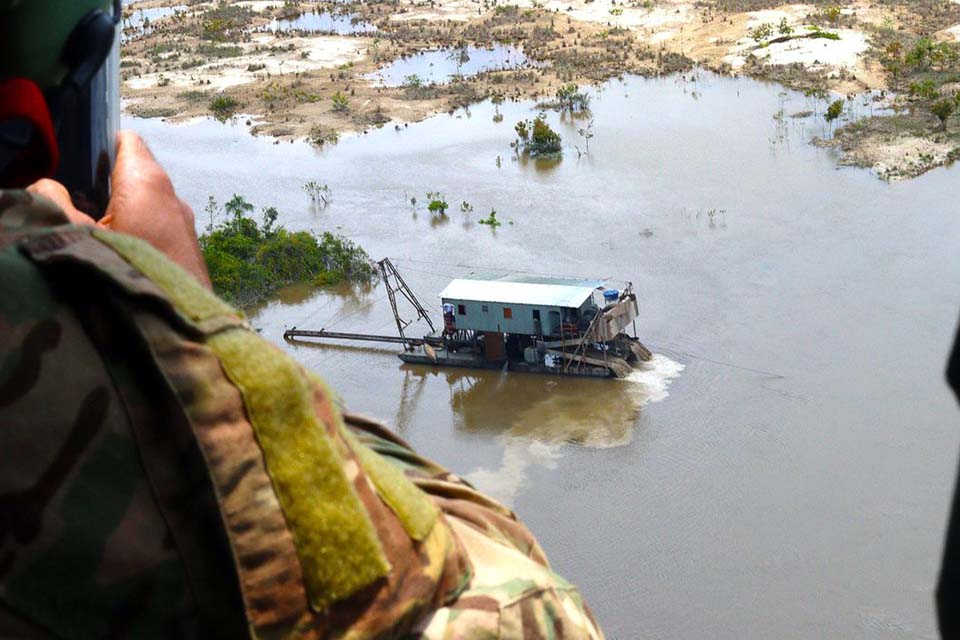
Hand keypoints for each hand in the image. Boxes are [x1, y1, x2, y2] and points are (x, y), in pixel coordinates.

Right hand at [27, 131, 210, 287]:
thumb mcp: (74, 235)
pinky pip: (158, 231)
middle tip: (74, 203)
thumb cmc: (127, 275)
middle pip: (134, 175)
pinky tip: (118, 257)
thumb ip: (52, 202)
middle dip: (104, 185)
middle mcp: (173, 198)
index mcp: (147, 182)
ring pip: (146, 206)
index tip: (76, 161)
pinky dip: (137, 235)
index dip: (99, 145)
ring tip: (93, 234)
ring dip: (120, 214)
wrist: (179, 325)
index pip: (126, 141)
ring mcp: (185, 226)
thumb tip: (47, 186)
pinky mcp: (188, 252)